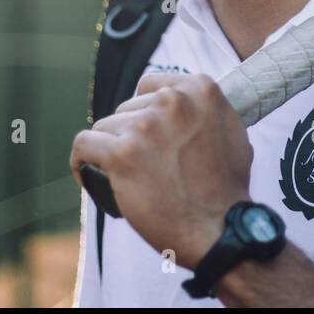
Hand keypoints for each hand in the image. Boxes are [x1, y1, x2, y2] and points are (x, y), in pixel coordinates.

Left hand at [70, 72, 251, 267]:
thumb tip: (185, 103)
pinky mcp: (122, 155)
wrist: (221, 228)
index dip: (145, 109)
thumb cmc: (227, 188)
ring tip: (126, 175)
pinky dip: (81, 160)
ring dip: (112, 150)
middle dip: (130, 134)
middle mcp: (173, 102)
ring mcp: (146, 127)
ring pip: (105, 127)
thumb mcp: (231, 131)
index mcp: (199, 90)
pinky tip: (86, 171)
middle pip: (126, 108)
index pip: (150, 85)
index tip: (146, 132)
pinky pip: (84, 145)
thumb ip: (204, 110)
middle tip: (144, 164)